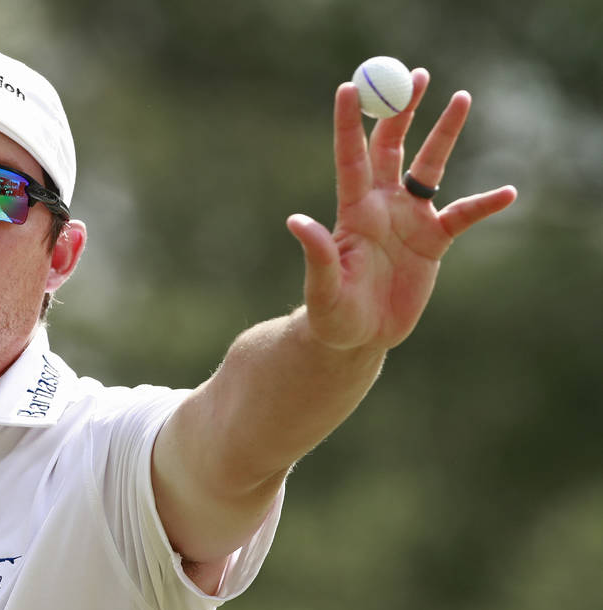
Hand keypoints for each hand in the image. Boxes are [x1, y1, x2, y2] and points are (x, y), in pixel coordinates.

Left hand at [286, 69, 516, 351]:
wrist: (357, 337)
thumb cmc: (330, 315)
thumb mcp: (322, 288)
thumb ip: (316, 254)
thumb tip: (296, 221)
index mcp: (353, 212)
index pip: (350, 157)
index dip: (348, 123)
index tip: (348, 87)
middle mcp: (381, 206)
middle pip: (392, 147)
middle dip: (402, 111)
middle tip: (415, 75)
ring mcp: (408, 220)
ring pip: (429, 167)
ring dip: (444, 134)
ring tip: (461, 97)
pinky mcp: (432, 242)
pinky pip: (463, 215)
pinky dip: (485, 204)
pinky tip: (508, 193)